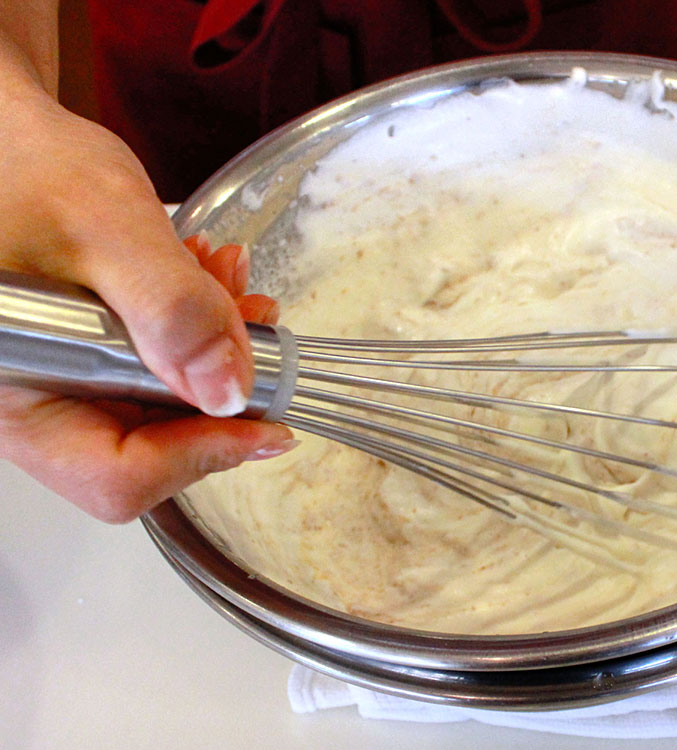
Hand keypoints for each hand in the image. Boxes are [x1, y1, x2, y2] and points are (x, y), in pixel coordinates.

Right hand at [0, 65, 294, 521]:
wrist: (11, 141)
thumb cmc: (24, 168)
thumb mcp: (106, 230)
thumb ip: (170, 309)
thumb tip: (228, 393)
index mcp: (15, 395)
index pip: (115, 475)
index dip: (203, 454)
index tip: (270, 420)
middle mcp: (35, 405)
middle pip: (148, 450)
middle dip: (218, 388)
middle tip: (254, 321)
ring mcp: (61, 387)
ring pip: (162, 409)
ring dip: (215, 351)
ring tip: (227, 280)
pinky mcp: (87, 362)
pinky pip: (156, 372)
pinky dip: (195, 331)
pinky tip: (206, 281)